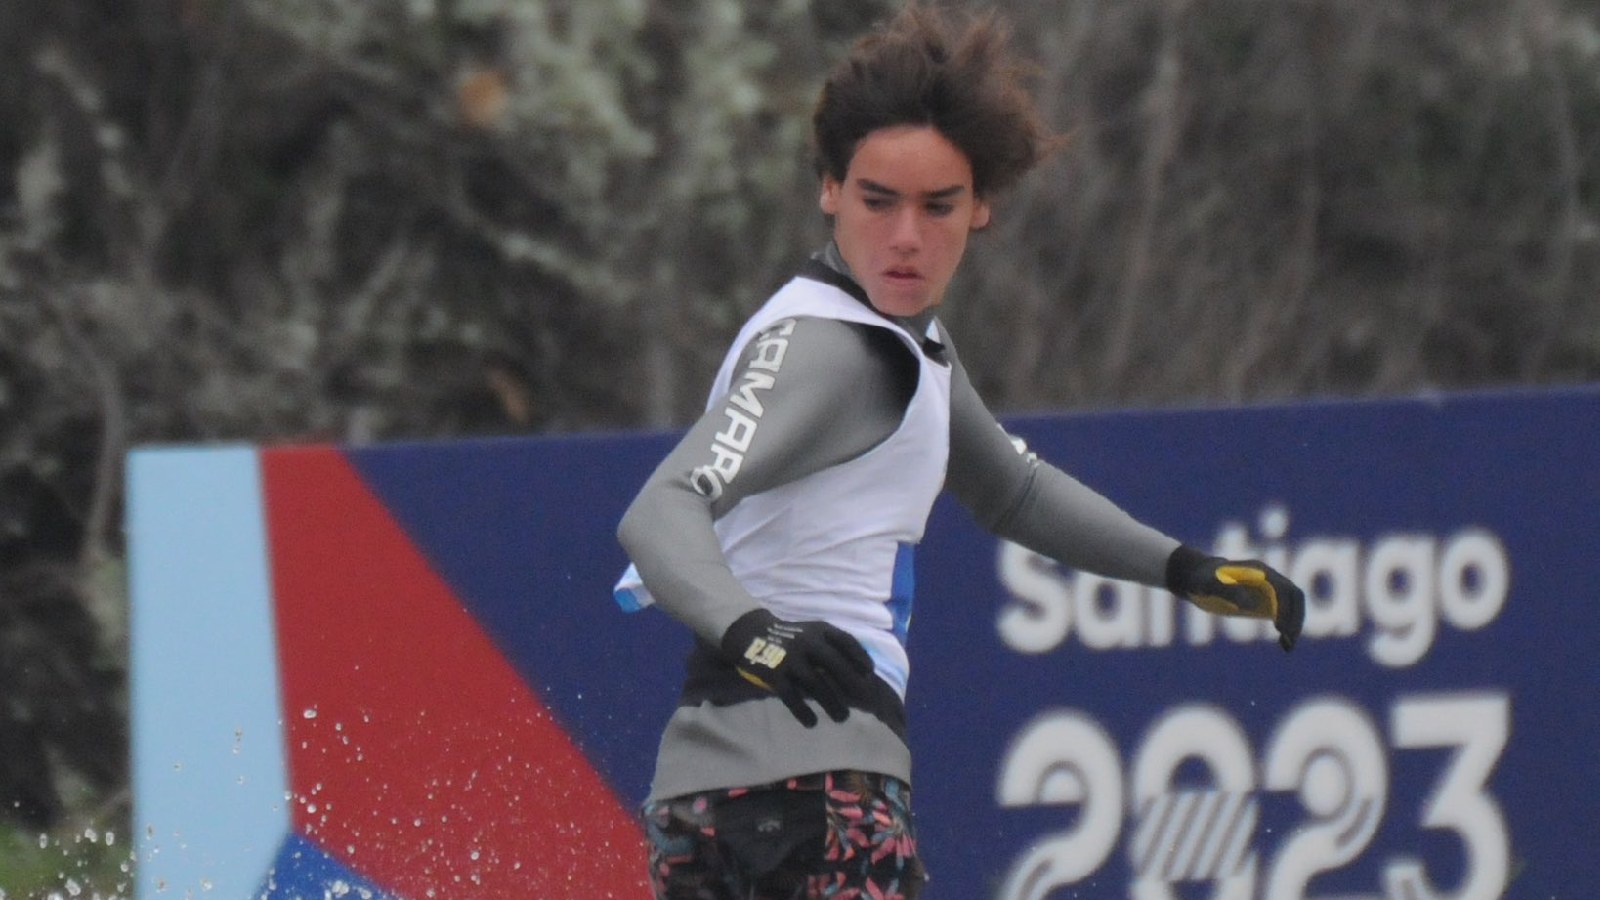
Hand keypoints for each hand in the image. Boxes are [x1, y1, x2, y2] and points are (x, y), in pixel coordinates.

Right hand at [719, 609, 876, 725]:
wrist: (752, 634)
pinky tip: (812, 722)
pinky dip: (802, 711)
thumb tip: (861, 673)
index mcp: (819, 630)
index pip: (845, 640)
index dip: (859, 655)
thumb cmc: (791, 638)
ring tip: (842, 718)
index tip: (869, 672)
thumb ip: (832, 646)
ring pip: (815, 683)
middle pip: (834, 663)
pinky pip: (791, 696)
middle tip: (865, 702)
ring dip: (831, 702)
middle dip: (851, 683)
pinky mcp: (774, 674)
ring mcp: (789, 657)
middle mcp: (806, 641)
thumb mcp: (812, 632)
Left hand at [1166, 545, 1305, 650]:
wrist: (1199, 577)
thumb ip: (1228, 591)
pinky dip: (1286, 629)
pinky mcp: (1264, 603)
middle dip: (1295, 618)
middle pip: (1294, 597)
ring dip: (1294, 626)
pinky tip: (1283, 645)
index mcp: (1261, 572)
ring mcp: (1269, 591)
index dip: (1285, 608)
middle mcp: (1270, 580)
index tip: (1280, 628)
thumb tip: (1249, 605)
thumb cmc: (1204, 579)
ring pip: (1292, 607)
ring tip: (1287, 647)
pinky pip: (1282, 615)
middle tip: (1289, 640)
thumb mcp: (1210, 584)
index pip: (1284, 589)